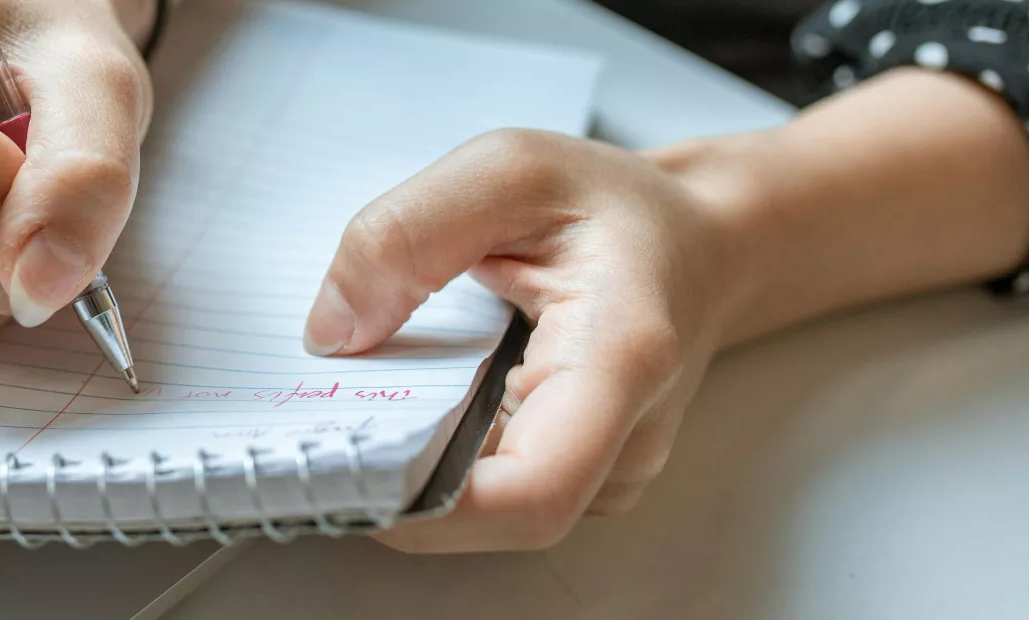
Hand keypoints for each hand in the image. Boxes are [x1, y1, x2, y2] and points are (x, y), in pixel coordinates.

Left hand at [304, 129, 754, 551]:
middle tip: (329, 425)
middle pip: (496, 516)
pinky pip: (494, 494)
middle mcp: (626, 437)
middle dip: (400, 483)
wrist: (700, 242)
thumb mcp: (509, 168)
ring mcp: (607, 471)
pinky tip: (412, 407)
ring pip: (489, 514)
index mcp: (620, 357)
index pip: (534, 491)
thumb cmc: (615, 207)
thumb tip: (331, 330)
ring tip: (370, 399)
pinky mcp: (580, 479)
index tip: (354, 468)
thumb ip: (407, 234)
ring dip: (414, 471)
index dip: (433, 508)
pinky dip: (437, 462)